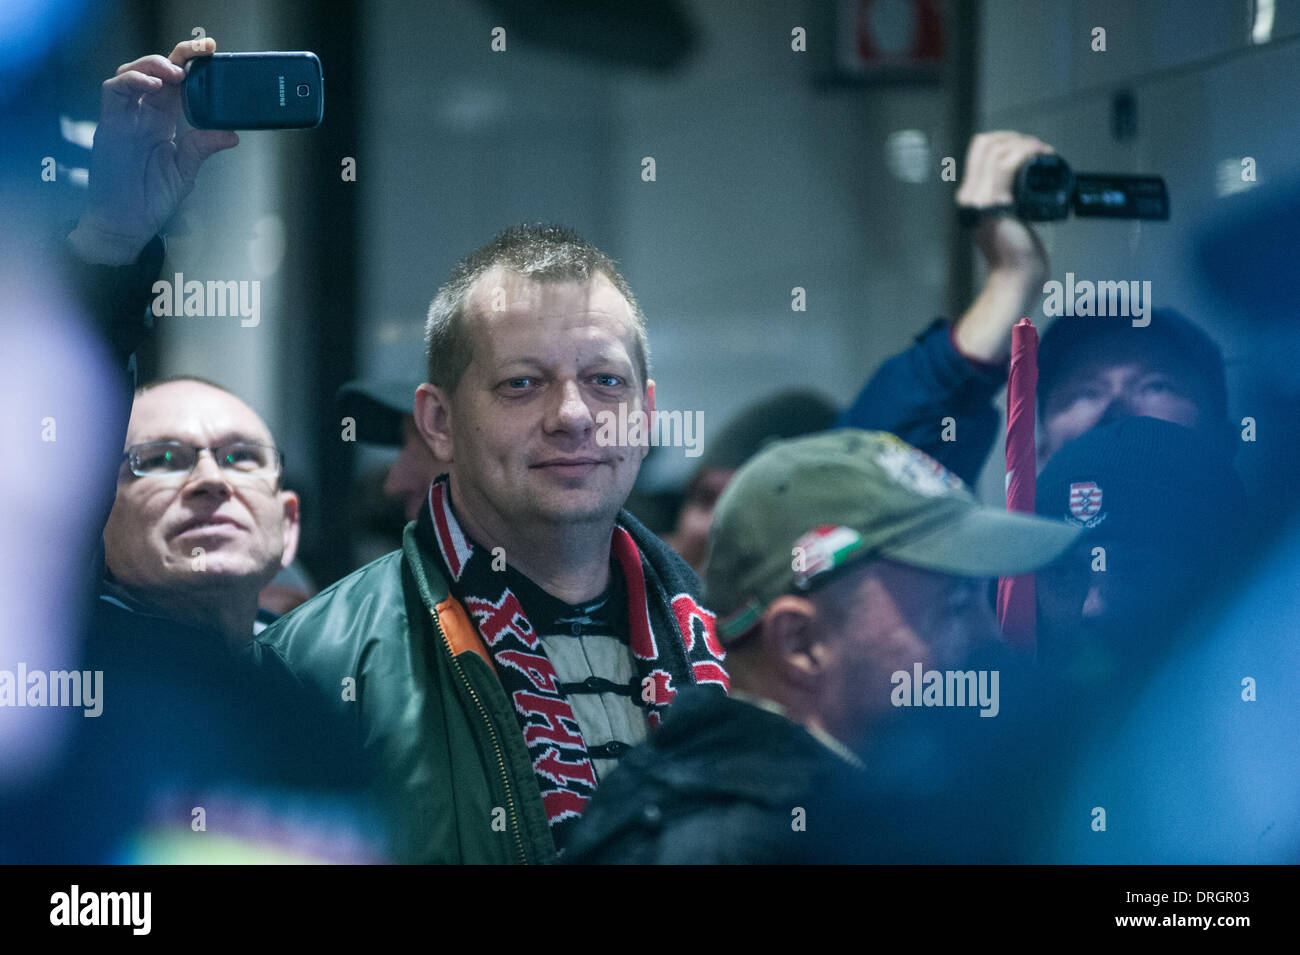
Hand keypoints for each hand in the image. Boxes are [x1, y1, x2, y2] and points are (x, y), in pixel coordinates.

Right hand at [68, 37, 238, 264]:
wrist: (127, 223)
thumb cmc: (152, 198)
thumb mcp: (186, 170)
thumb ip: (202, 147)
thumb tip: (232, 134)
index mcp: (165, 121)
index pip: (177, 84)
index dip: (191, 66)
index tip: (212, 55)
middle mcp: (145, 114)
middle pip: (157, 71)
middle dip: (177, 56)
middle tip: (200, 52)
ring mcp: (126, 117)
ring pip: (133, 73)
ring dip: (154, 65)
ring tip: (176, 72)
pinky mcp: (110, 124)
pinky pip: (115, 92)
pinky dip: (132, 82)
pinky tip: (152, 85)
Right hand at [956, 131, 1051, 278]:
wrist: (1016, 279)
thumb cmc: (1018, 255)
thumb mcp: (1009, 220)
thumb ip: (1011, 202)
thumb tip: (1028, 184)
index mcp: (972, 198)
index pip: (978, 152)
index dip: (1003, 139)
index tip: (1027, 147)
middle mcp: (970, 197)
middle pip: (984, 144)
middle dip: (1015, 138)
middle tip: (1037, 149)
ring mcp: (979, 201)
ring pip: (995, 150)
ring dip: (1023, 144)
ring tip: (1042, 152)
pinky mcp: (994, 206)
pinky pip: (1006, 166)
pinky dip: (1025, 154)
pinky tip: (1040, 157)